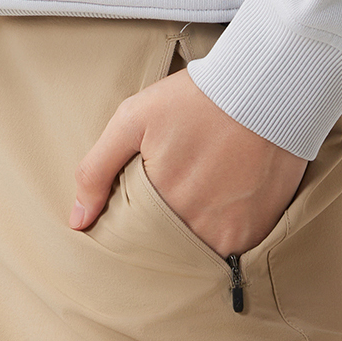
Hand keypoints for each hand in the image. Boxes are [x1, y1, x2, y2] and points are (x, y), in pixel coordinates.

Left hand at [69, 64, 307, 257]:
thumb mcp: (134, 118)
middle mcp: (192, 225)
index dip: (133, 228)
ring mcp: (227, 232)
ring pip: (197, 253)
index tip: (139, 210)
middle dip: (161, 235)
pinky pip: (231, 251)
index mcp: (158, 202)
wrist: (264, 87)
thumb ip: (97, 169)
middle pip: (166, 249)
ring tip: (197, 198)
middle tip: (172, 197)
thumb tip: (77, 221)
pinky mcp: (256, 230)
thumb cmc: (196, 98)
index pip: (134, 239)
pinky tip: (222, 202)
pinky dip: (223, 234)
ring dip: (192, 237)